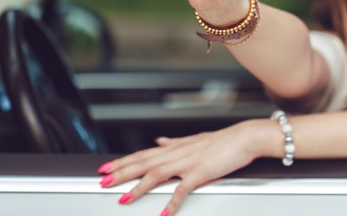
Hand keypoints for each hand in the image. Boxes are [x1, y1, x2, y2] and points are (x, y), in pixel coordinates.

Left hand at [98, 120, 269, 215]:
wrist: (245, 137)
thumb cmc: (223, 141)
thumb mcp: (194, 140)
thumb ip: (175, 143)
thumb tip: (160, 142)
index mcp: (175, 147)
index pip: (142, 154)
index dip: (122, 161)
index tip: (105, 168)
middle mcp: (178, 153)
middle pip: (143, 163)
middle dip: (121, 172)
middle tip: (102, 181)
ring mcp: (188, 162)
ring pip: (157, 173)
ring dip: (139, 186)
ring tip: (124, 197)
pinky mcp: (201, 172)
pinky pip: (183, 189)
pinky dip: (172, 202)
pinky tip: (163, 213)